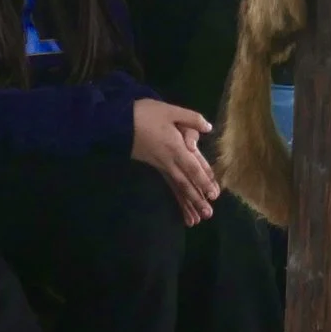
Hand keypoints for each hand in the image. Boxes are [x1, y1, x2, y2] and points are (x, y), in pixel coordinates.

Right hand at [131, 98, 220, 225]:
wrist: (117, 122)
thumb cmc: (144, 114)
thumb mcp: (170, 110)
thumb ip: (191, 119)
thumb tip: (209, 128)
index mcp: (175, 147)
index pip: (192, 168)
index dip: (204, 181)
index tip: (213, 195)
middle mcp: (169, 161)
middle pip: (185, 183)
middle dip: (197, 199)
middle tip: (208, 215)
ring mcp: (161, 165)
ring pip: (177, 187)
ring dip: (187, 204)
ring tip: (195, 221)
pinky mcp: (155, 166)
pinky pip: (168, 184)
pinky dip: (176, 197)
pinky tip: (181, 206)